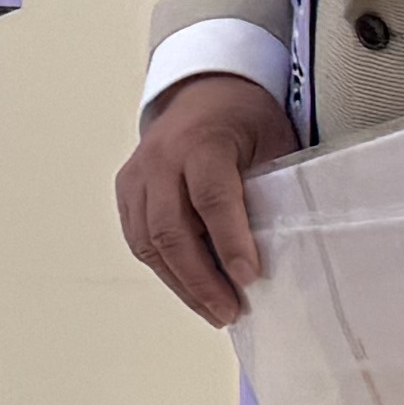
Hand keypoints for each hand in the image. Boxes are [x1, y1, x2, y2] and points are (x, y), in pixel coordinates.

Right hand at [117, 74, 294, 326]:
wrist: (203, 93)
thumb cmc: (245, 121)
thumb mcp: (271, 143)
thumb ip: (268, 190)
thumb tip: (277, 250)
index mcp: (201, 142)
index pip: (212, 199)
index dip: (230, 242)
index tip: (250, 278)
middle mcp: (160, 159)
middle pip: (170, 230)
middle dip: (201, 279)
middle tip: (230, 311)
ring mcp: (137, 176)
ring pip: (148, 242)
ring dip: (181, 283)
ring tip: (213, 310)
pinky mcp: (127, 191)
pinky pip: (139, 240)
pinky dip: (165, 269)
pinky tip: (191, 288)